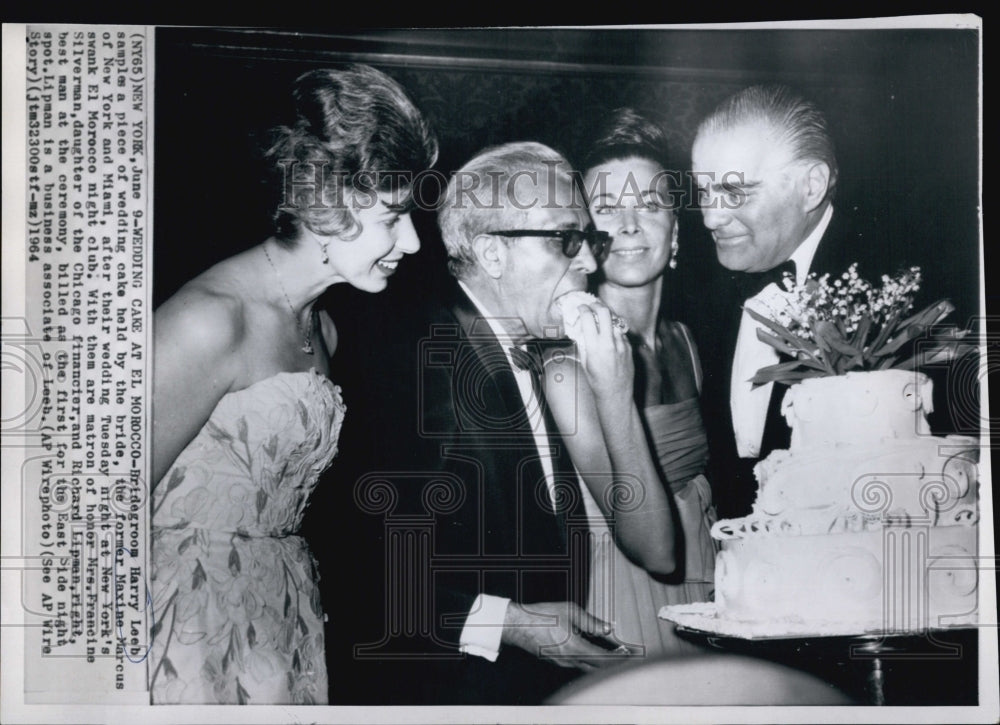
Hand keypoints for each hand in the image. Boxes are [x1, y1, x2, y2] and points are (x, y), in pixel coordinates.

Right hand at [500, 601, 628, 670]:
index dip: (621, 659)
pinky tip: (593, 652)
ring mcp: (563, 663)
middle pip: (599, 668)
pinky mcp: (557, 662)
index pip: (605, 659)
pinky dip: (590, 661)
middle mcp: (570, 660)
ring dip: (603, 663)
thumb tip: (607, 628)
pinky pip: (578, 665)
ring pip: (589, 668)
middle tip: (627, 655)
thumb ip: (590, 621)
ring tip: (614, 654)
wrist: (518, 626)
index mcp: (576, 648)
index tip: (632, 655)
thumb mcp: (569, 611)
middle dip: (615, 663)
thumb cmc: (541, 616)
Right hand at [570, 301, 633, 402]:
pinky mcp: (629, 347)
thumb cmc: (597, 381)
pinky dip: (614, 331)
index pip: (589, 318)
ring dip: (607, 318)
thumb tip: (580, 328)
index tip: (581, 308)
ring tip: (601, 320)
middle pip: (605, 312)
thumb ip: (583, 344)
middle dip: (597, 305)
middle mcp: (609, 343)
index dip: (583, 309)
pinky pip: (621, 333)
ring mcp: (621, 344)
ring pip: (615, 321)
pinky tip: (610, 336)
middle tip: (592, 305)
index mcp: (595, 347)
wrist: (616, 393)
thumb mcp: (585, 362)